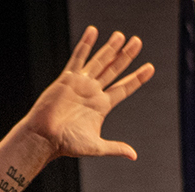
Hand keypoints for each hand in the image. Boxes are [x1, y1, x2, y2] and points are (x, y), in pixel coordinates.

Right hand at [20, 27, 154, 162]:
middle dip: (126, 56)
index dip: (137, 78)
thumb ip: (115, 148)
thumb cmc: (67, 145)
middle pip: (114, 70)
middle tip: (138, 41)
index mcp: (101, 106)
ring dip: (110, 48)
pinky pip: (78, 58)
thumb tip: (133, 155)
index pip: (124, 88)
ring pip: (99, 61)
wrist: (44, 138)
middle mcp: (93, 92)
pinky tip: (93, 32)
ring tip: (121, 35)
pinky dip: (85, 45)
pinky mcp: (67, 79)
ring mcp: (81, 84)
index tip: (150, 68)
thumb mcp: (96, 147)